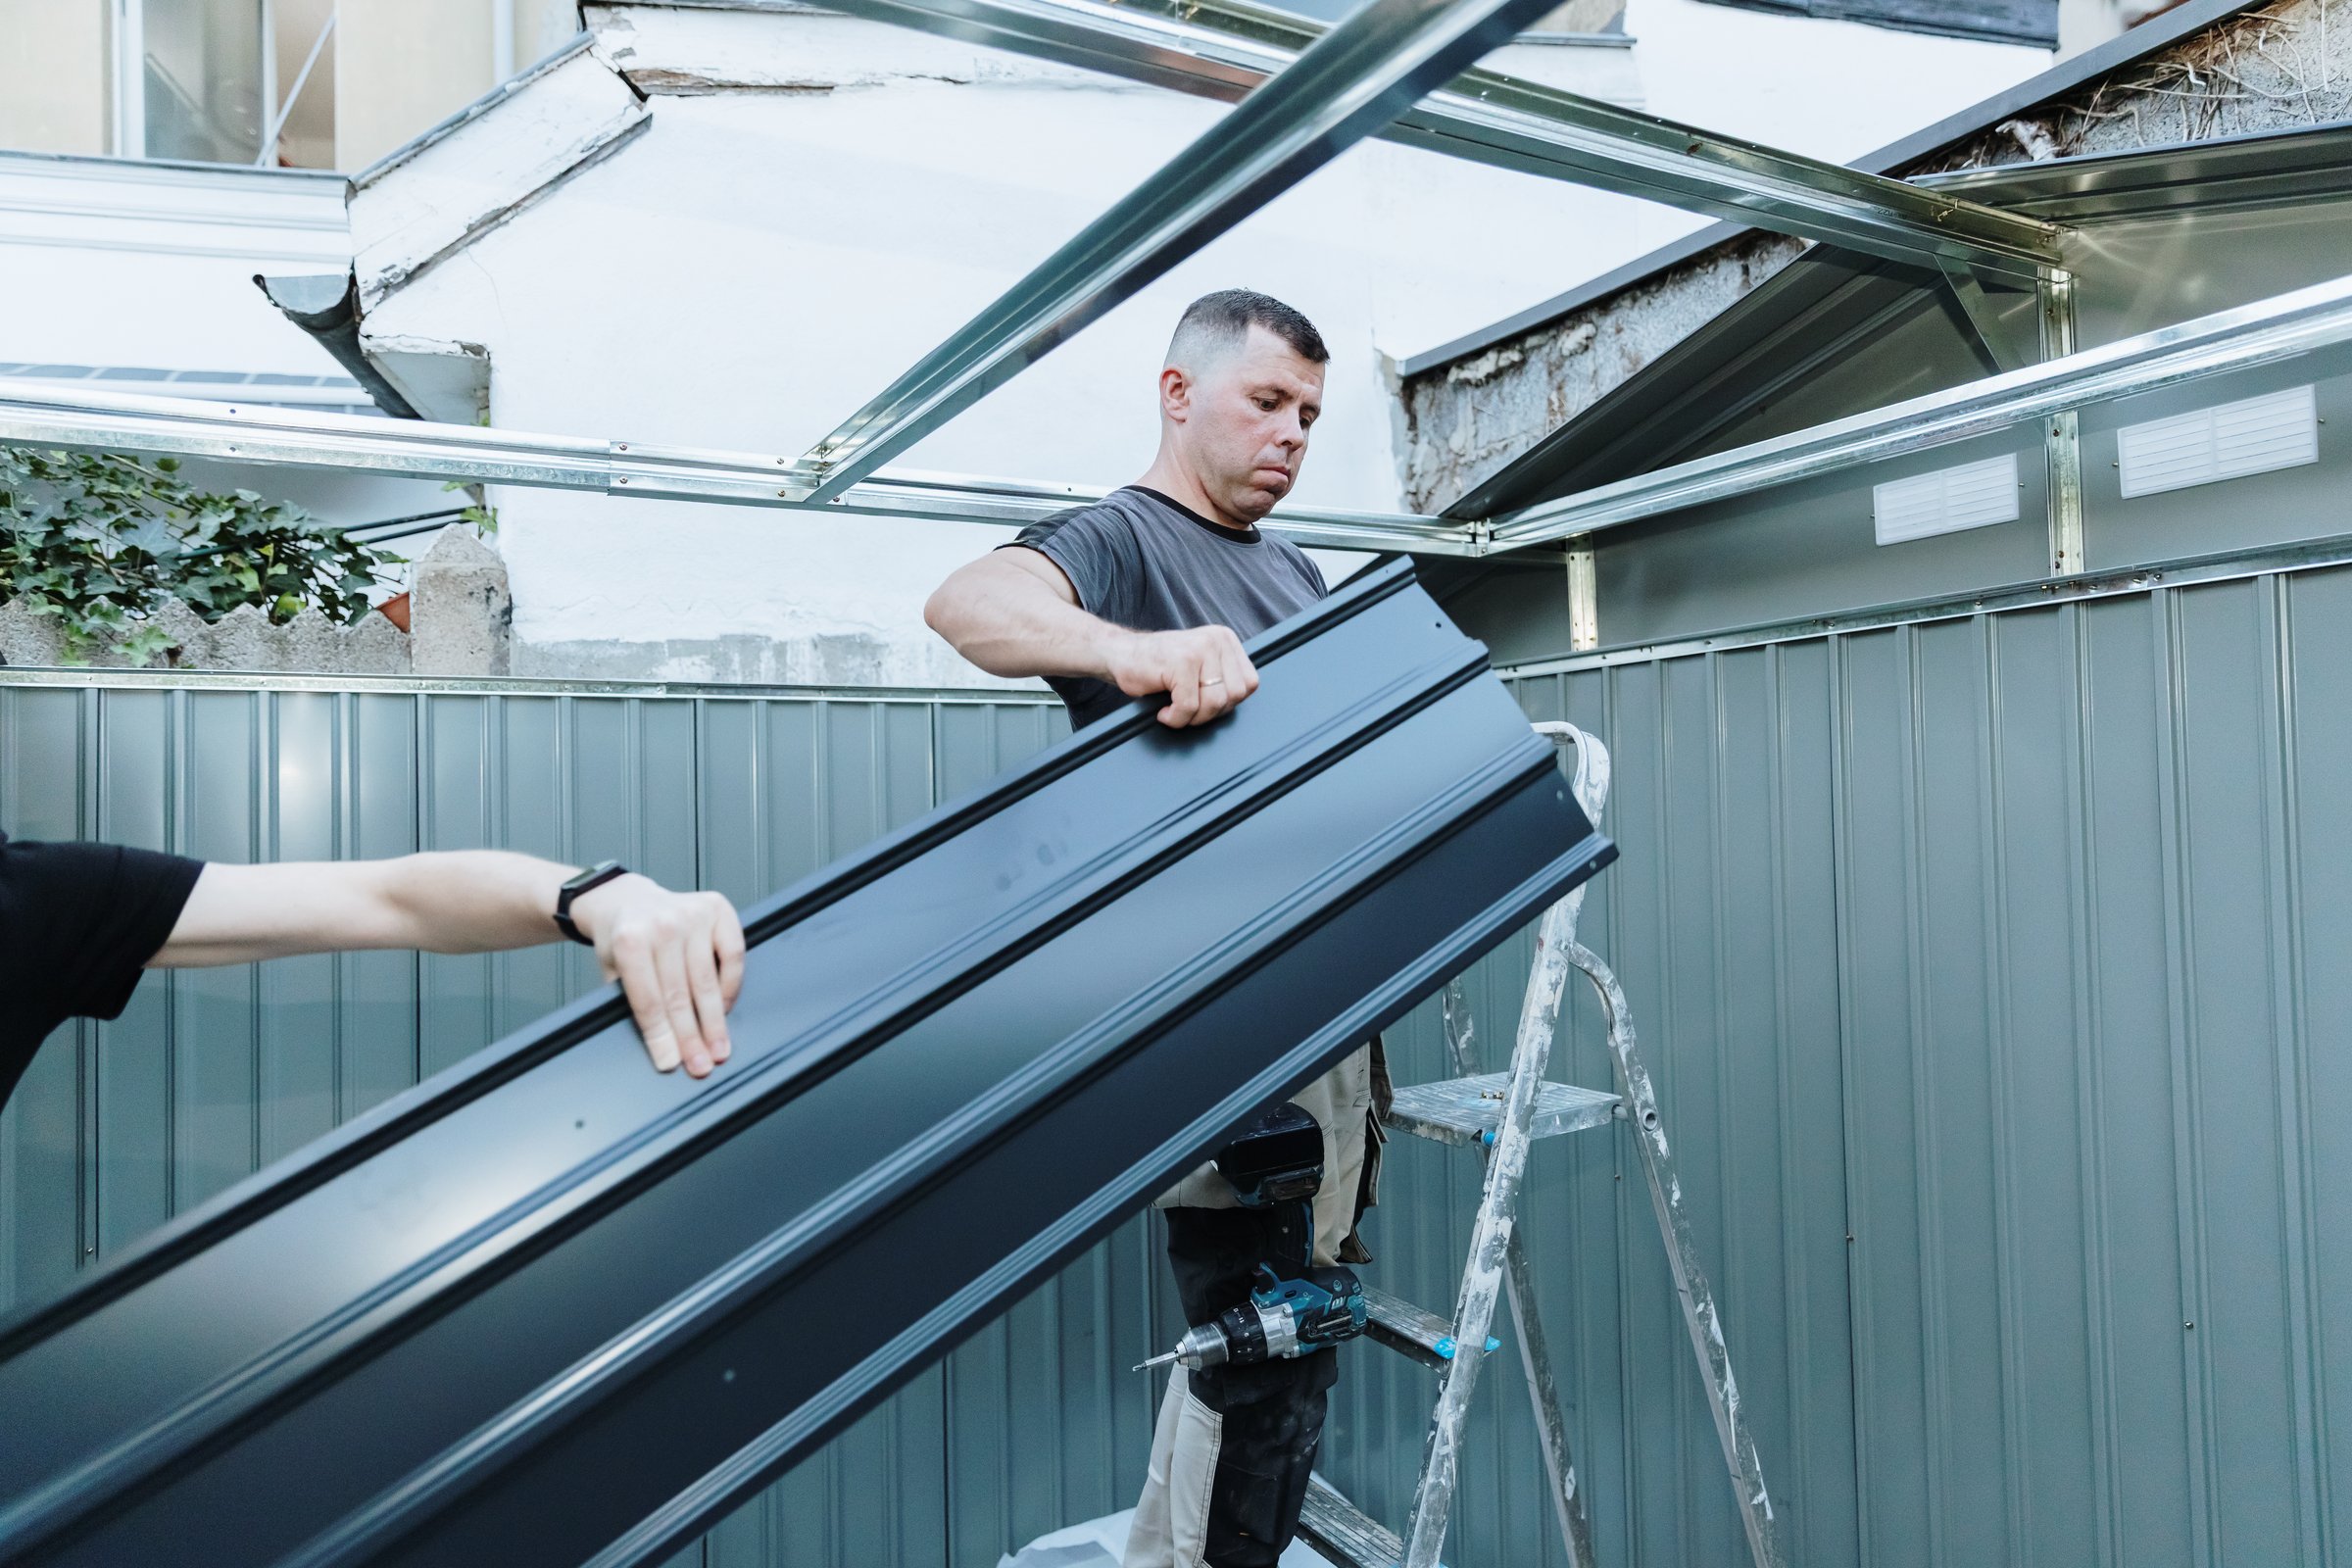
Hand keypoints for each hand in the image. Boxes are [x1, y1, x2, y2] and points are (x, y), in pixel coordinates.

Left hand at [569, 875, 746, 1077]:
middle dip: (691, 1037)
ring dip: (714, 1021)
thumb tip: (662, 1044)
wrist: (626, 900)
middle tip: (700, 1065)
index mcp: (629, 940)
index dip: (661, 1036)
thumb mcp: (612, 970)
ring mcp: (692, 915)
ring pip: (707, 981)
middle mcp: (662, 924)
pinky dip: (731, 986)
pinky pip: (733, 955)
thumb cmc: (621, 939)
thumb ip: (630, 1001)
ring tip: (719, 1048)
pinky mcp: (717, 909)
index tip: (671, 1062)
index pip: (649, 1000)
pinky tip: (725, 1007)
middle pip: (680, 995)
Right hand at [1105, 625, 1259, 727]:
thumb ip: (1223, 678)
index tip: (1203, 702)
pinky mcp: (1182, 663)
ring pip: (1215, 703)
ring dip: (1192, 717)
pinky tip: (1164, 711)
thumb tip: (1238, 702)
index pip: (1249, 684)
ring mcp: (1200, 649)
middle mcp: (1216, 640)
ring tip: (1174, 710)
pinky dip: (1175, 718)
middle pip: (1235, 696)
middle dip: (1210, 713)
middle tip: (1187, 709)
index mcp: (1225, 640)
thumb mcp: (1200, 667)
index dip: (1227, 703)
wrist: (1120, 654)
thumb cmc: (1157, 666)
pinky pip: (1190, 707)